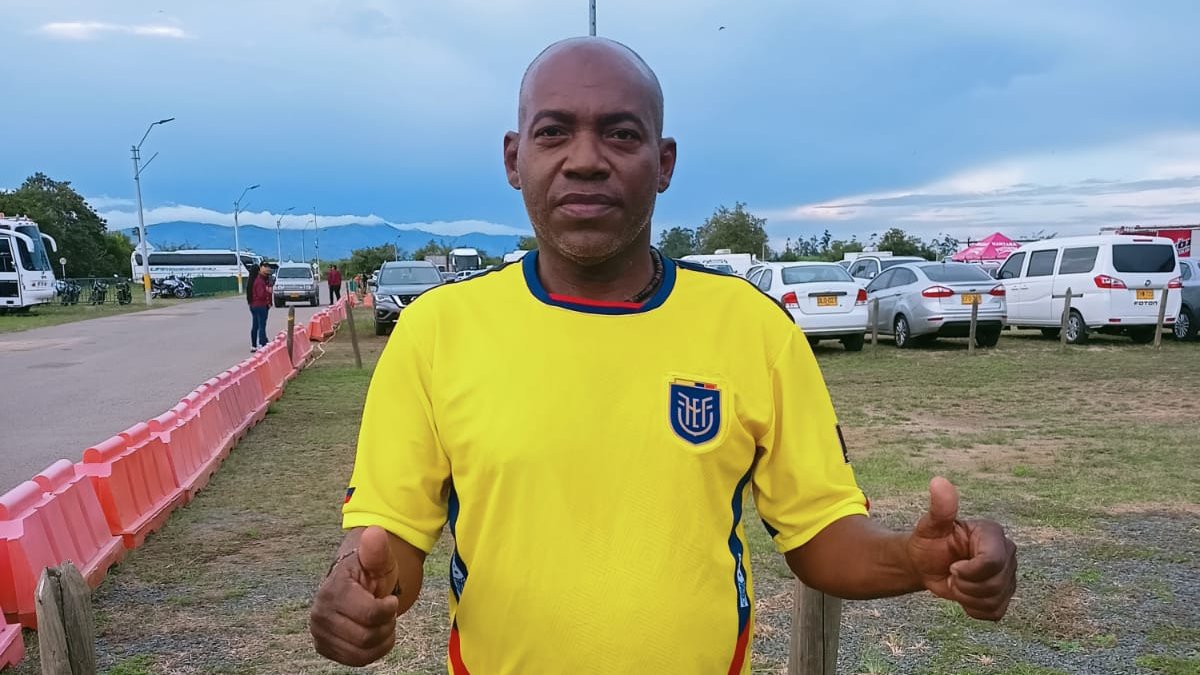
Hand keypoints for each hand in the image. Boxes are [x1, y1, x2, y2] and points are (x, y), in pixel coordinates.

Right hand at [310, 526, 401, 665]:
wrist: (355, 583)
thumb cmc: (370, 571)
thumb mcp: (379, 558)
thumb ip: (377, 548)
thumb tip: (374, 532)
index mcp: (334, 590)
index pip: (370, 614)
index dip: (389, 610)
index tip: (391, 600)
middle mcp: (320, 613)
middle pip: (366, 637)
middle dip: (385, 626)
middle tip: (387, 613)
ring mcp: (319, 632)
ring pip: (361, 653)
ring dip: (380, 640)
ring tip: (382, 623)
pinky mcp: (324, 647)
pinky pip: (355, 660)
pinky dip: (372, 651)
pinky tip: (375, 635)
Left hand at [907, 477, 1017, 619]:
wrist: (926, 562)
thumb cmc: (929, 541)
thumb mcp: (930, 525)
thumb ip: (940, 508)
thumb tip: (938, 482)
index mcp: (992, 533)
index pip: (993, 562)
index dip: (970, 571)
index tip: (953, 566)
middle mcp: (1007, 552)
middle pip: (995, 585)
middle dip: (966, 586)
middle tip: (951, 574)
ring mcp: (1009, 574)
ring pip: (995, 600)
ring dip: (968, 598)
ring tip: (957, 583)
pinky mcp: (1004, 594)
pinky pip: (995, 613)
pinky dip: (974, 609)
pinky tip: (965, 595)